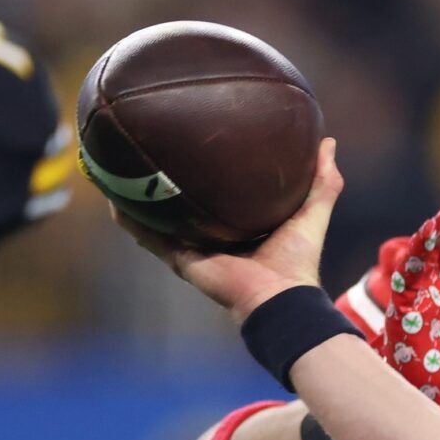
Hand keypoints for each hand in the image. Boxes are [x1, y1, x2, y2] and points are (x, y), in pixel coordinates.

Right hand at [111, 138, 343, 321]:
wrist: (279, 297)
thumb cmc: (298, 259)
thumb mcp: (312, 212)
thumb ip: (323, 181)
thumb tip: (327, 142)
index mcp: (241, 225)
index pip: (221, 193)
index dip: (209, 172)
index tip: (200, 143)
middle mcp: (213, 235)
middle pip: (184, 203)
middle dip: (167, 179)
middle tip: (151, 147)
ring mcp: (193, 248)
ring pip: (158, 218)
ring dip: (138, 196)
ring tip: (117, 168)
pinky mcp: (180, 259)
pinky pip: (148, 237)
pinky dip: (129, 220)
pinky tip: (111, 198)